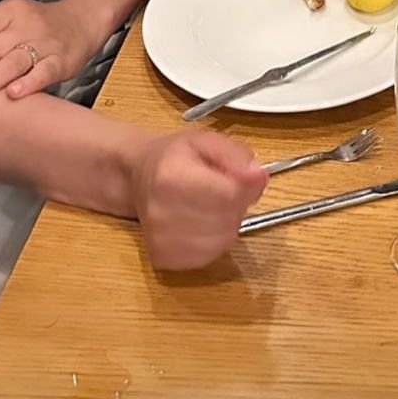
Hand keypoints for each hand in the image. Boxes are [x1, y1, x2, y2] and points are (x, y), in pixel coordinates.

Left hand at [0, 0, 98, 108]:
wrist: (82, 21)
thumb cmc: (39, 22)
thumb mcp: (9, 14)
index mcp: (9, 11)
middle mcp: (25, 25)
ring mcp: (45, 43)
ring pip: (12, 63)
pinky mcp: (62, 60)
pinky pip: (44, 72)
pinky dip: (29, 84)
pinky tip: (12, 95)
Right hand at [128, 131, 268, 270]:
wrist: (139, 178)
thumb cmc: (175, 156)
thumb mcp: (206, 140)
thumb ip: (236, 155)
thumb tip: (258, 175)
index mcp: (171, 176)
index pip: (229, 194)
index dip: (247, 186)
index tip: (248, 177)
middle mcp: (161, 212)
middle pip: (227, 218)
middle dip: (237, 204)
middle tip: (225, 189)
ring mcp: (160, 240)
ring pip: (222, 240)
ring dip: (228, 223)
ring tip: (213, 205)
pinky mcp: (163, 259)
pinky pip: (209, 255)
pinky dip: (215, 241)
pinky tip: (204, 224)